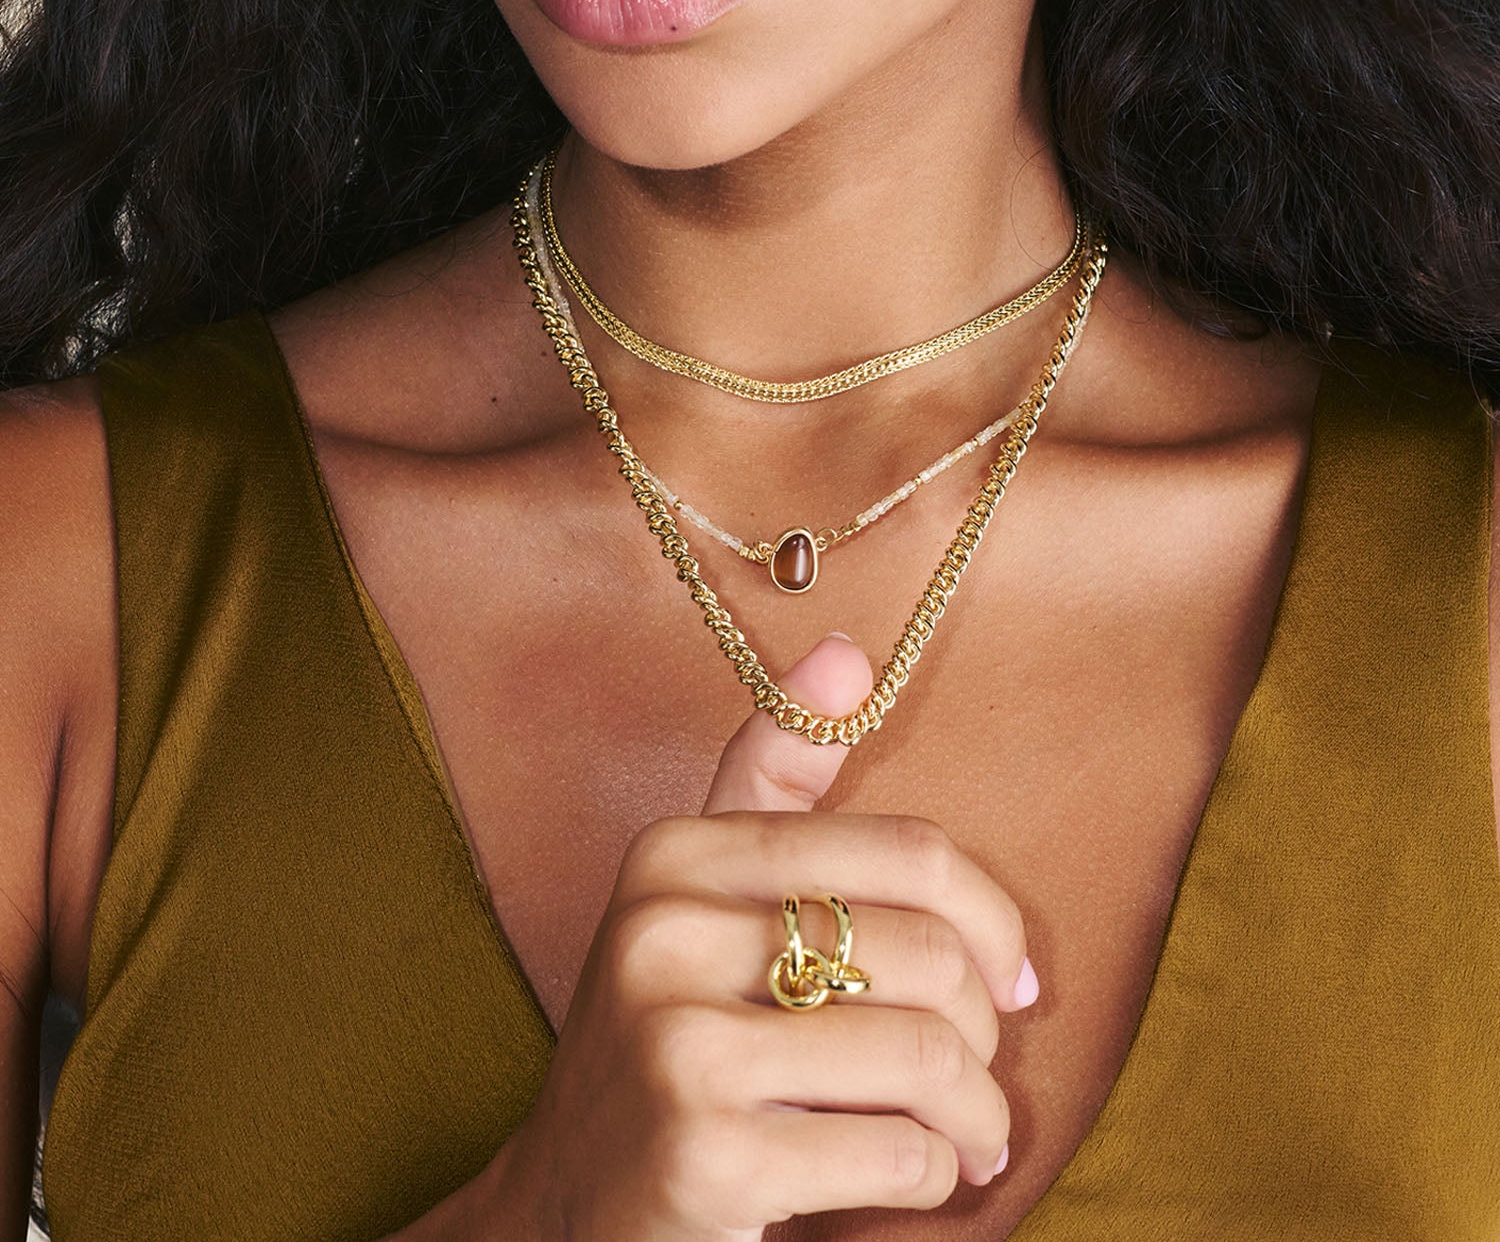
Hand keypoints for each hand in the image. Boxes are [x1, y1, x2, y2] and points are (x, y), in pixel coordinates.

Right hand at [490, 632, 1030, 1241]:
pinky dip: (936, 1177)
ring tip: (973, 1139)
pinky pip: (899, 1154)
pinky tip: (914, 1180)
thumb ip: (772, 779)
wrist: (566, 1213)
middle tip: (984, 1079)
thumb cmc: (669, 1044)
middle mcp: (662, 933)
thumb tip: (847, 653)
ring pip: (924, 1056)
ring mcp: (677, 1047)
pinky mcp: (706, 1159)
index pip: (907, 852)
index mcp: (676, 856)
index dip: (992, 919)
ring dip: (979, 1115)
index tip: (1014, 978)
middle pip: (925, 954)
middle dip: (984, 1032)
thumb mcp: (700, 899)